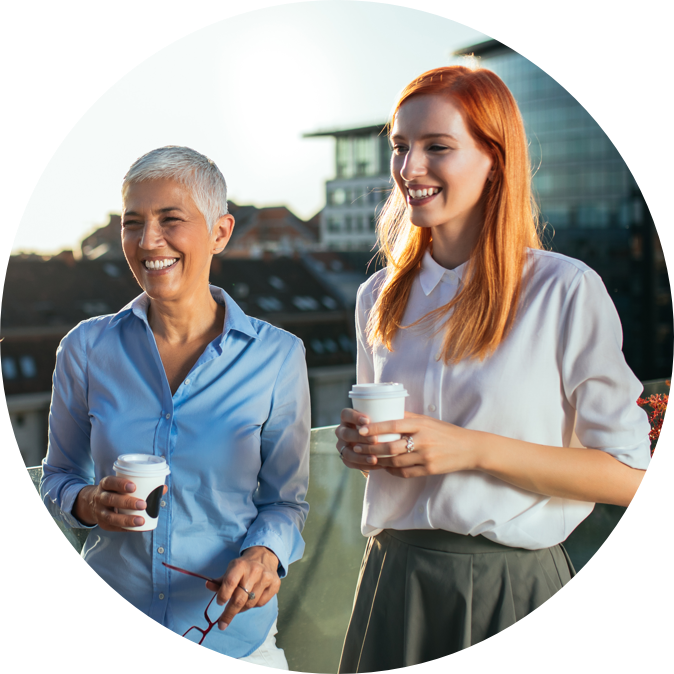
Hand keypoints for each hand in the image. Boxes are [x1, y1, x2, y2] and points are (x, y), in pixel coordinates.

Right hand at [74, 477, 167, 530]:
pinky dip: (126, 528)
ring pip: (110, 516)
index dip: (120, 484)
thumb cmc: (115, 492)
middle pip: (111, 499)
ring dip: (127, 519)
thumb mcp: (121, 485)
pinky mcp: (103, 524)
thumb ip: (141, 485)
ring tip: (141, 520)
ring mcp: (100, 512)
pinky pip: (114, 527)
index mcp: (105, 485)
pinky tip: (137, 528)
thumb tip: (163, 488)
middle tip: (144, 504)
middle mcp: (100, 498)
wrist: (93, 504)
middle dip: (127, 502)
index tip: (134, 486)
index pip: (110, 482)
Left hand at [205, 546, 280, 629]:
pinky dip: (253, 606)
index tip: (219, 602)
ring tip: (237, 607)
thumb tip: (208, 586)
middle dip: (229, 613)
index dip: (223, 595)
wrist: (264, 555)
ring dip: (241, 609)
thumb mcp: (231, 568)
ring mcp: (266, 578)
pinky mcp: (275, 584)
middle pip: (240, 598)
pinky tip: (250, 600)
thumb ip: (220, 581)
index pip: (230, 582)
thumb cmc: (244, 565)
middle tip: (222, 623)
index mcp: (240, 565)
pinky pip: (261, 603)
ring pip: (250, 603)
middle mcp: (254, 570)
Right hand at [335, 408, 387, 472]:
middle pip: (345, 433)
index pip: (346, 414)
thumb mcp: (382, 419)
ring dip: (360, 455)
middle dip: (359, 437)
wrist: (378, 442)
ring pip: (346, 451)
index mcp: (347, 418)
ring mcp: (342, 445)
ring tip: (375, 458)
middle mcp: (342, 431)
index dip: (354, 417)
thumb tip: (399, 412)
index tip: (368, 420)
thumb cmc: (382, 426)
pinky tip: (375, 464)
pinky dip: (363, 465)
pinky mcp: (346, 457)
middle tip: (374, 439)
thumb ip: (386, 415)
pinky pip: (351, 463)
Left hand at [343, 410, 479, 477]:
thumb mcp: (428, 420)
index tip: (361, 429)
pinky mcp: (429, 470)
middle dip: (371, 448)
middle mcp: (423, 441)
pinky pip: (405, 473)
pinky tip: (385, 468)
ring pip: (395, 462)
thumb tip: (386, 412)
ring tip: (367, 457)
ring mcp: (426, 457)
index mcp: (421, 425)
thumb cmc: (446, 432)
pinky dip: (392, 471)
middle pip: (391, 447)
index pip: (393, 425)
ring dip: (379, 461)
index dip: (375, 428)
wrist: (469, 448)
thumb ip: (408, 418)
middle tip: (357, 447)